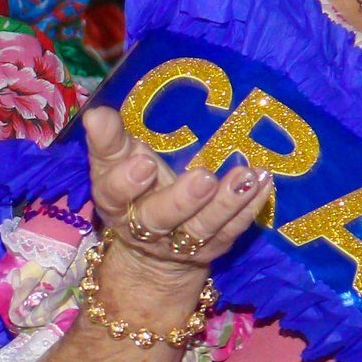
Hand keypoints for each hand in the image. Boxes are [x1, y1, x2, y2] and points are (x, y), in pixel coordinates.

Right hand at [84, 107, 269, 301]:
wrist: (154, 244)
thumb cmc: (136, 186)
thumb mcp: (117, 160)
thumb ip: (109, 138)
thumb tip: (96, 114)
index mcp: (115, 203)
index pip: (115, 194)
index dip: (128, 182)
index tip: (145, 163)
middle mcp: (146, 229)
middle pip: (161, 218)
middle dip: (183, 199)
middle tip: (204, 177)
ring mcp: (181, 243)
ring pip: (202, 227)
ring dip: (226, 203)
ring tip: (246, 176)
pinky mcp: (213, 247)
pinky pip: (233, 229)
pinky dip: (250, 207)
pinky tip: (264, 182)